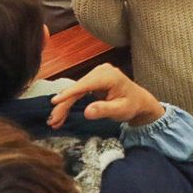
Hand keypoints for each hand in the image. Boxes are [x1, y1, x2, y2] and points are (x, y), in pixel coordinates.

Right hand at [48, 63, 163, 127]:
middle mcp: (101, 71)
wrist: (139, 102)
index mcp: (109, 76)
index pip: (85, 84)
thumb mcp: (120, 110)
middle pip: (77, 88)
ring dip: (64, 105)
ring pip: (76, 90)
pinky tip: (61, 113)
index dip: (69, 93)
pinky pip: (79, 91)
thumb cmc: (132, 105)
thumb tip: (87, 111)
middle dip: (64, 105)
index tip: (55, 101)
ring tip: (54, 121)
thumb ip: (104, 110)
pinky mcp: (94, 79)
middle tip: (52, 121)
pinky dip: (70, 102)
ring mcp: (97, 74)